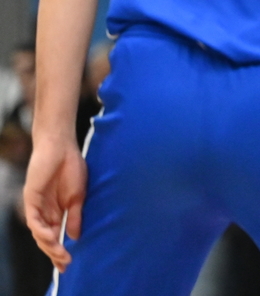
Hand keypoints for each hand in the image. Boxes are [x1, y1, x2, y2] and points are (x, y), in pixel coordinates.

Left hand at [23, 136, 86, 270]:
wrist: (62, 146)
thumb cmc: (72, 167)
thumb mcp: (78, 196)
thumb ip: (74, 216)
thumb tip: (74, 236)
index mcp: (56, 211)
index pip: (56, 236)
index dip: (60, 251)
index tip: (69, 264)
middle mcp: (44, 212)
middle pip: (45, 239)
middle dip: (54, 253)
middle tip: (65, 264)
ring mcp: (36, 206)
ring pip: (38, 233)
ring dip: (49, 245)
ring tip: (61, 253)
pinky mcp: (31, 199)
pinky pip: (33, 220)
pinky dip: (41, 230)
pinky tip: (51, 236)